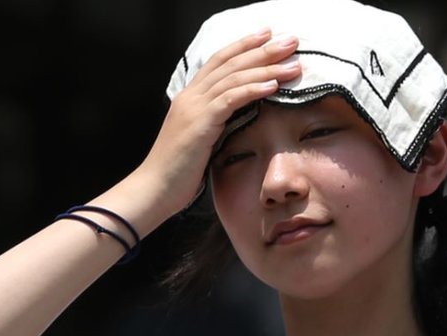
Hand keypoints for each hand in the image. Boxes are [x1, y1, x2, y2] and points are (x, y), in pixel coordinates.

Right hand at [136, 29, 301, 214]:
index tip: (267, 36)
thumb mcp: (198, 139)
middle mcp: (190, 96)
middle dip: (262, 50)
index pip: (219, 61)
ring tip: (292, 65)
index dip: (243, 46)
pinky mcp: (200, 123)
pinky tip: (273, 85)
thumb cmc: (177, 172)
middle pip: (230, 63)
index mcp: (189, 97)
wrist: (154, 188)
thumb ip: (214, 122)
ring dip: (265, 68)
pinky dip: (253, 89)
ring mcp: (194, 108)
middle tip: (290, 41)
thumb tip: (238, 117)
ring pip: (233, 77)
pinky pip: (230, 99)